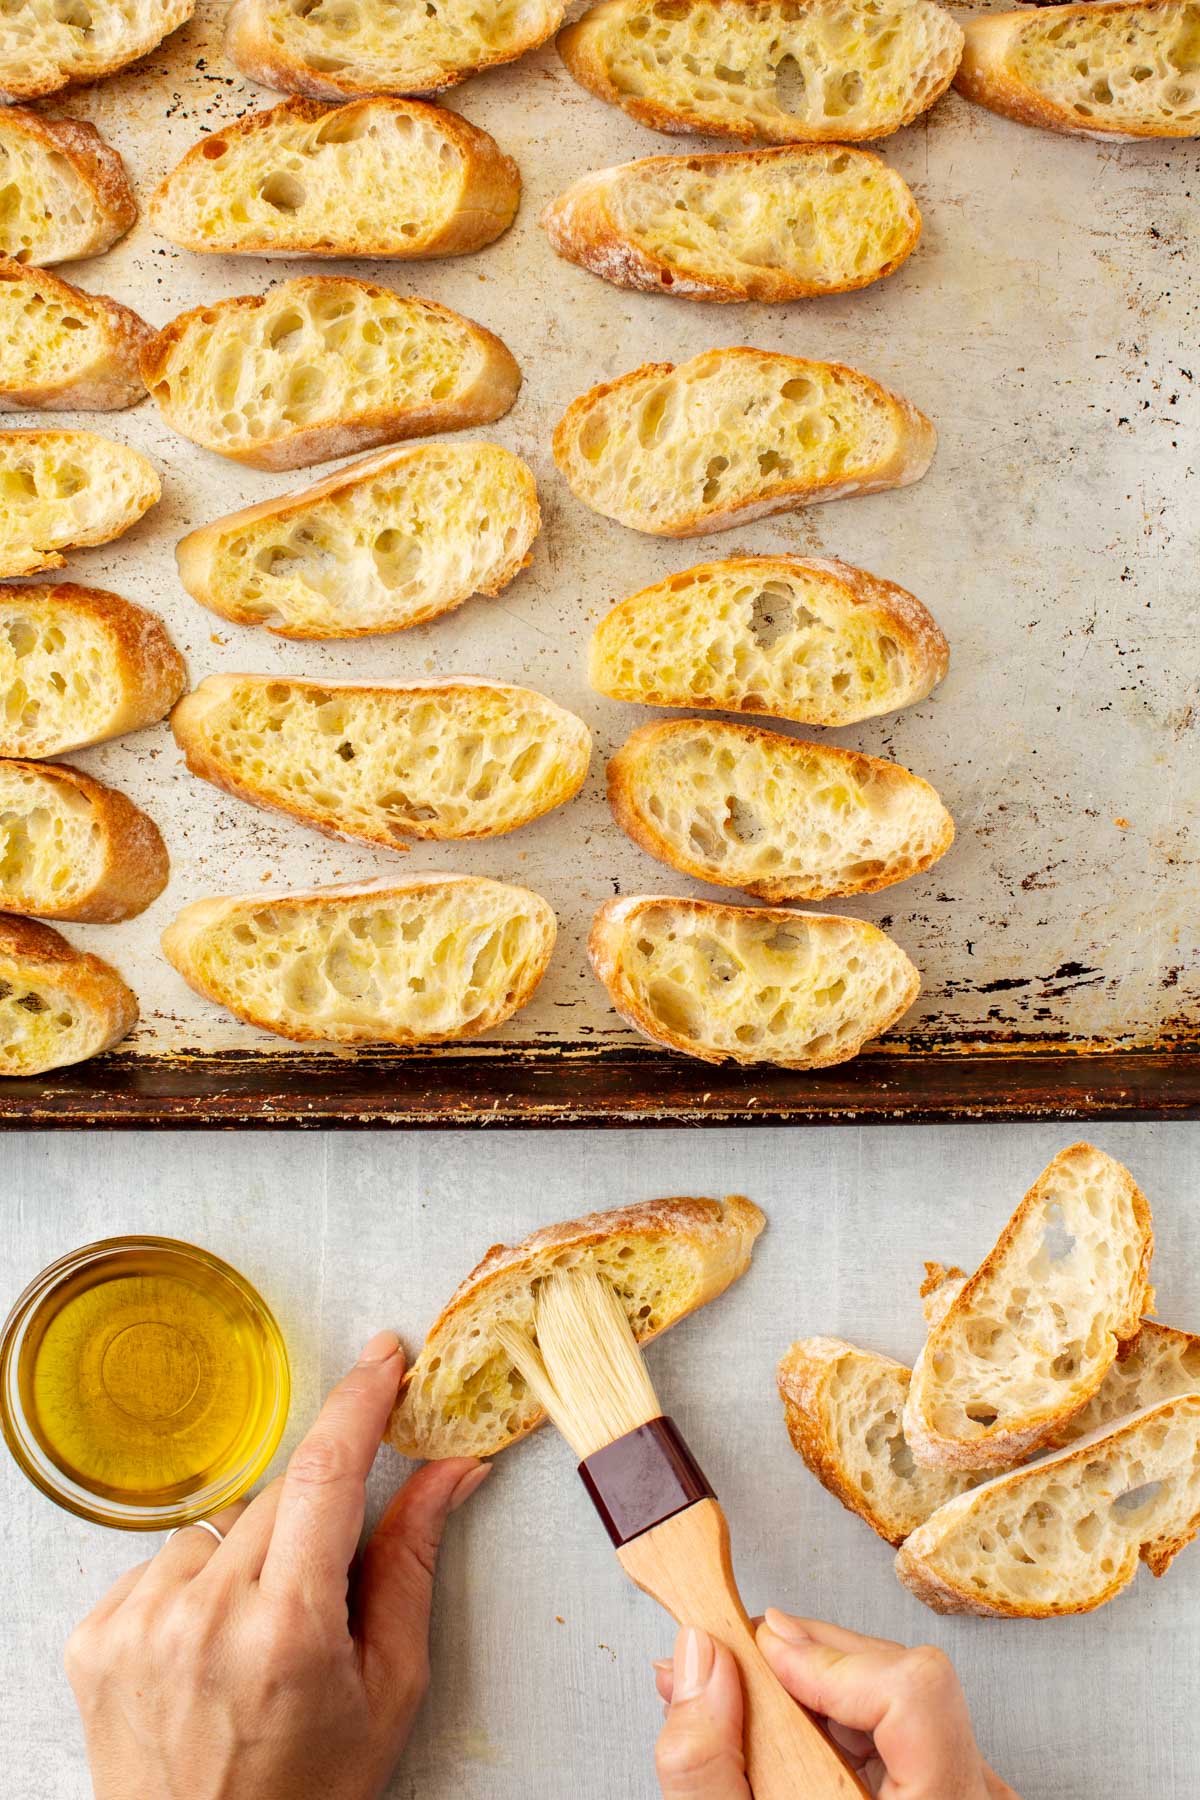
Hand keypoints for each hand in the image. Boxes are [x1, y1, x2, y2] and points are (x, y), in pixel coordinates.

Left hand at [65, 1330, 489, 1799]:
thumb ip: (413, 1564)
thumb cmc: (309, 1794)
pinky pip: (164, 1560)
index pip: (326, 1473)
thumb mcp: (389, 1688)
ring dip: (253, 1550)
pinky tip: (212, 1642)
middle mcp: (202, 1619)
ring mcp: (137, 1625)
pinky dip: (198, 1584)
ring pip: (222, 1523)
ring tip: (261, 1632)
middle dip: (317, 1513)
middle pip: (279, 1494)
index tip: (385, 1357)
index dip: (360, 1401)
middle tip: (327, 1584)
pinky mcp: (95, 1635)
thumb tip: (452, 1469)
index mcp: (286, 1632)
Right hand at [653, 1611, 1021, 1799]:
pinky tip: (780, 1733)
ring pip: (901, 1702)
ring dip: (812, 1689)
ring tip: (738, 1703)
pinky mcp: (954, 1799)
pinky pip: (905, 1732)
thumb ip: (708, 1767)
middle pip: (903, 1682)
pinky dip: (837, 1719)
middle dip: (803, 1662)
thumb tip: (697, 1659)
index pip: (915, 1694)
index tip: (763, 1655)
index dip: (831, 1660)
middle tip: (726, 1665)